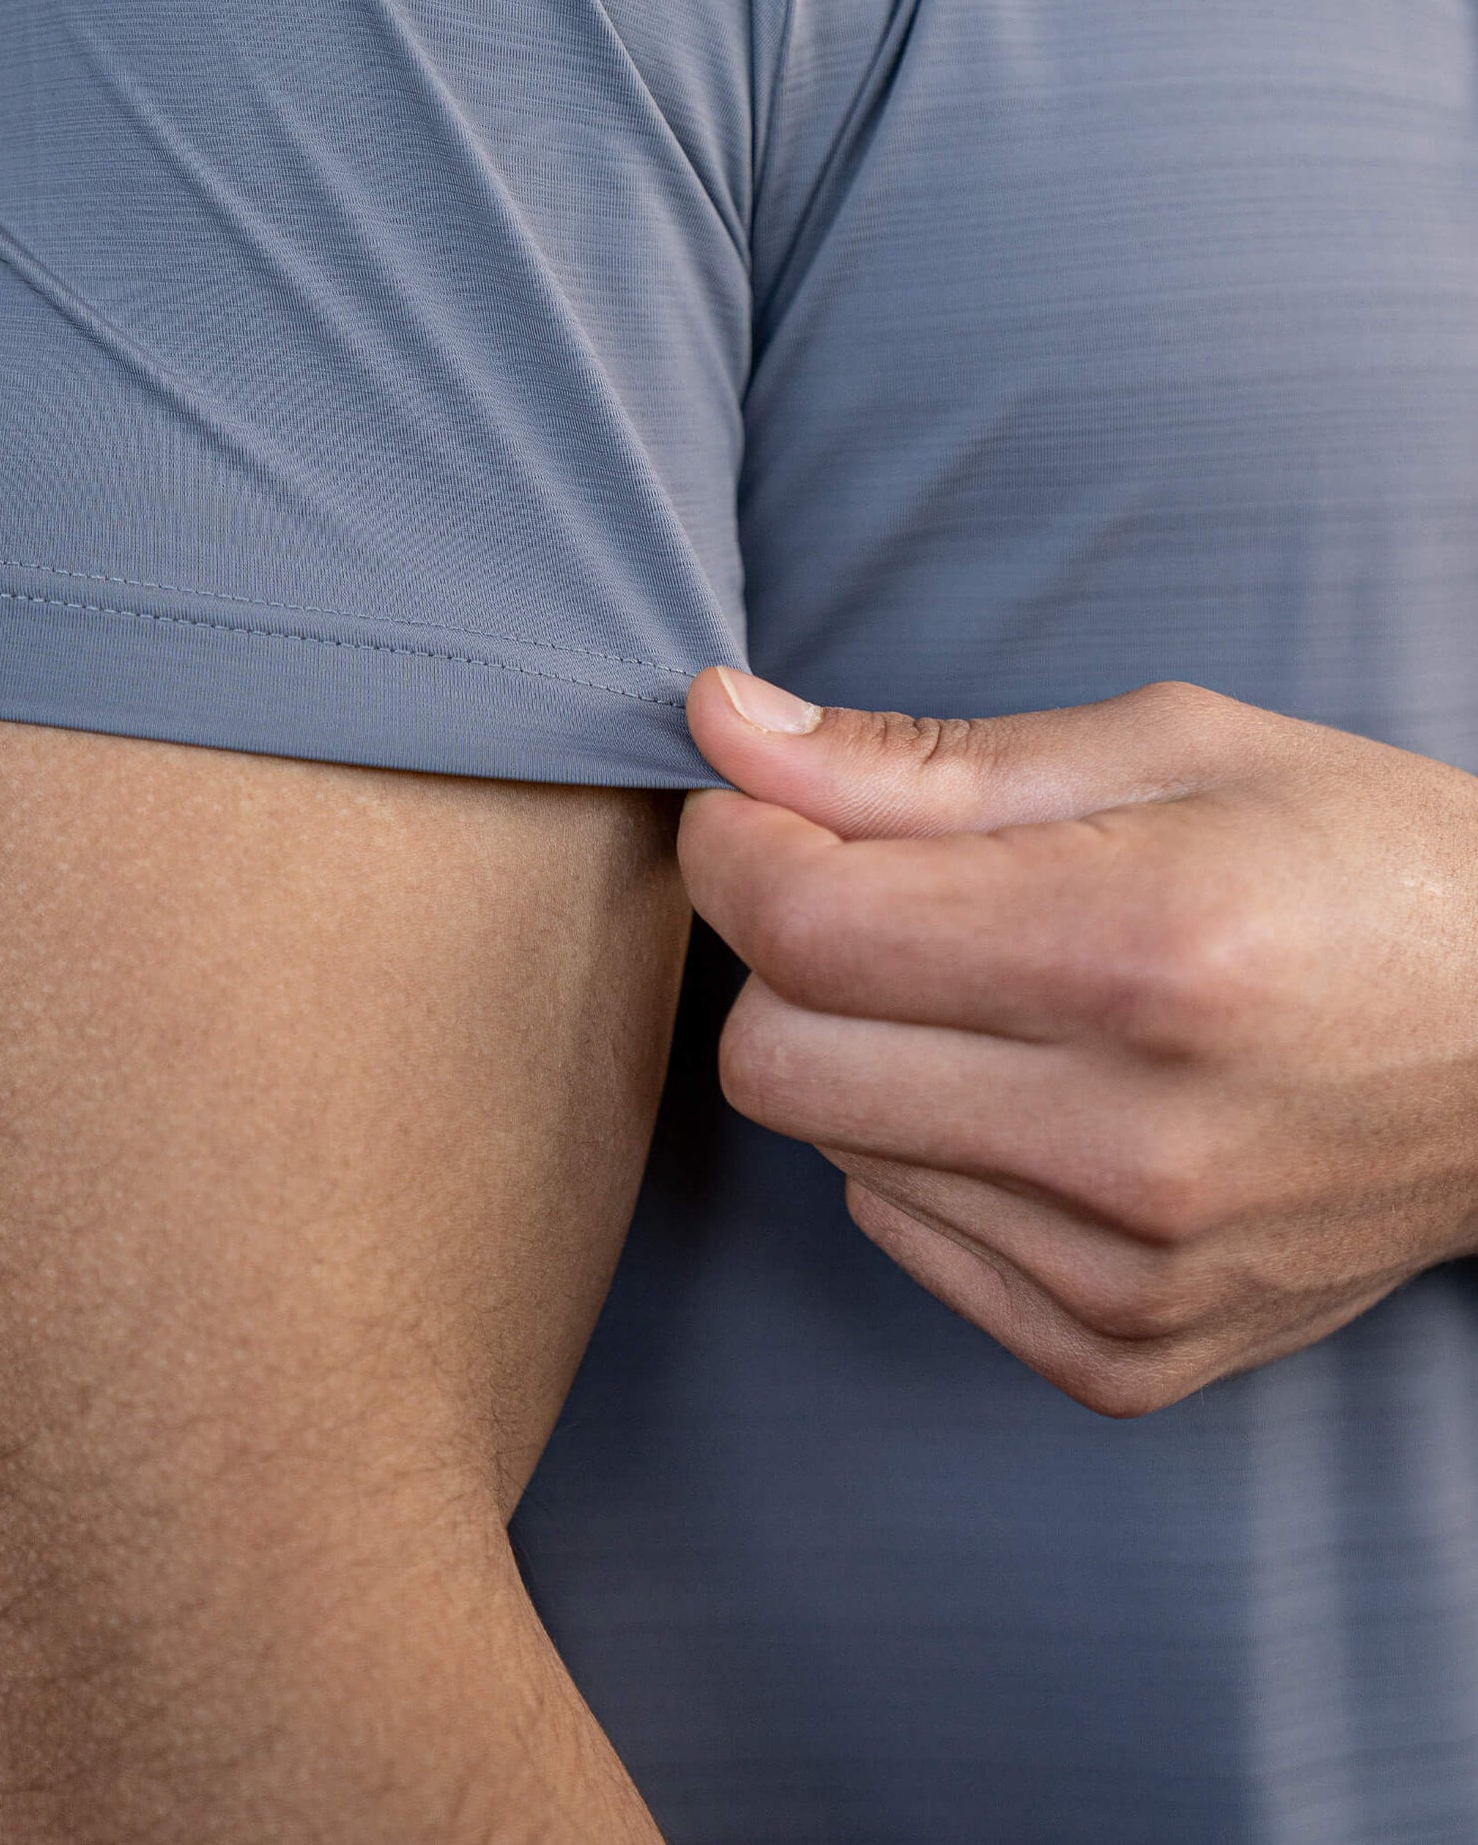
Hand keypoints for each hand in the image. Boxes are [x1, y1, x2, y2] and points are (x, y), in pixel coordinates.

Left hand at [678, 670, 1477, 1415]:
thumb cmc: (1363, 863)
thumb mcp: (1168, 748)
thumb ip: (917, 760)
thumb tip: (718, 726)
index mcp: (1147, 948)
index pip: (804, 928)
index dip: (735, 848)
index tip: (758, 808)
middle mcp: (1136, 1140)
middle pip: (773, 1059)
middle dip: (787, 953)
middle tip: (879, 894)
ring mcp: (1131, 1273)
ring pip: (826, 1147)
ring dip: (866, 1050)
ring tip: (1000, 993)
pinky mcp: (1125, 1354)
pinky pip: (904, 1235)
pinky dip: (928, 1152)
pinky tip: (1036, 1094)